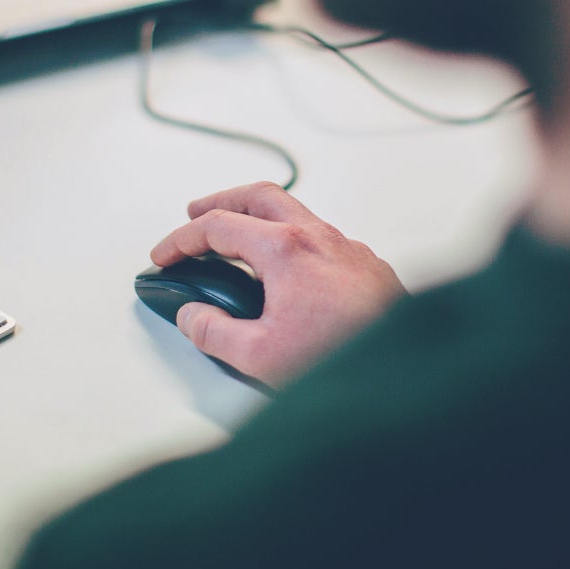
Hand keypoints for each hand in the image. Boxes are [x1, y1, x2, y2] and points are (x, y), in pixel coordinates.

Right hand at [151, 182, 406, 387]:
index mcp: (286, 249)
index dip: (181, 240)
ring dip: (259, 219)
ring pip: (295, 214)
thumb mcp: (259, 356)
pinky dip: (291, 240)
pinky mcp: (368, 267)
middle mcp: (319, 237)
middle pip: (259, 197)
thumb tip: (192, 317)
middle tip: (196, 216)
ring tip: (238, 241)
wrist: (405, 371)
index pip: (219, 227)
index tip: (164, 255)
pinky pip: (321, 237)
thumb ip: (214, 333)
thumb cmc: (345, 359)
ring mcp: (348, 248)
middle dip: (221, 202)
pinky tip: (288, 271)